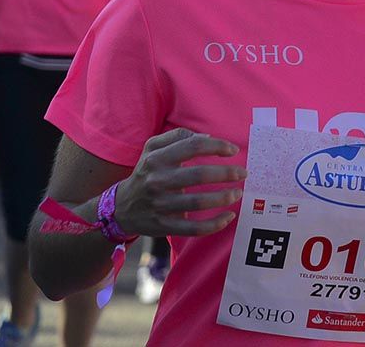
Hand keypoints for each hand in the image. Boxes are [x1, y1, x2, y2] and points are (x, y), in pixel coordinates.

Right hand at [114, 128, 246, 237]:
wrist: (121, 208)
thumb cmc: (145, 173)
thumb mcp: (151, 148)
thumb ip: (177, 137)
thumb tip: (208, 137)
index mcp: (156, 158)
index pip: (192, 146)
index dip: (216, 146)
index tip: (233, 150)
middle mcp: (157, 181)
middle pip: (198, 174)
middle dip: (226, 173)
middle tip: (243, 173)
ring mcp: (160, 205)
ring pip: (198, 202)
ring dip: (223, 197)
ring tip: (237, 193)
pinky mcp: (164, 226)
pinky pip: (194, 228)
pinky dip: (215, 224)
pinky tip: (228, 217)